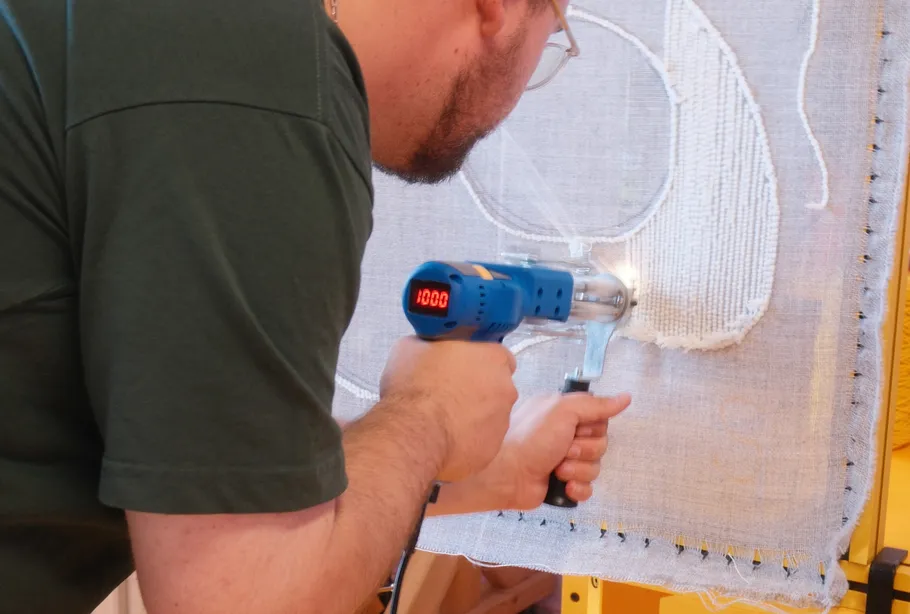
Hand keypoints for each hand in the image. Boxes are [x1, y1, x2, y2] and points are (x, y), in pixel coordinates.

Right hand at [379, 336, 518, 481]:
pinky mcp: (492, 448)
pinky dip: (467, 438)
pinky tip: (445, 435)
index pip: (497, 354)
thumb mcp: (411, 347)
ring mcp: (502, 420)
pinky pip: (481, 440)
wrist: (413, 433)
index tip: (462, 366)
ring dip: (473, 415)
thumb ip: (431, 344)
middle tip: (449, 392)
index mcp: (492, 356)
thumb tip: (427, 347)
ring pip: (490, 415)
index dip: (478, 361)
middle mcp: (505, 387)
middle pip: (496, 386)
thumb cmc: (415, 389)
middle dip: (477, 389)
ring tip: (443, 417)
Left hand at [467, 392, 630, 509]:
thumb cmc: (529, 438)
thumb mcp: (562, 411)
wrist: (505, 474)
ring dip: (578, 469)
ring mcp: (564, 461)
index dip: (593, 428)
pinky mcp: (563, 484)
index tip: (577, 429)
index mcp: (564, 414)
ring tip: (557, 468)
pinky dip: (577, 488)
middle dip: (584, 451)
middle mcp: (565, 436)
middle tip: (563, 450)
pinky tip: (563, 485)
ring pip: (595, 468)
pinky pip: (587, 489)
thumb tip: (625, 398)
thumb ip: (595, 405)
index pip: (600, 420)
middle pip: (601, 445)